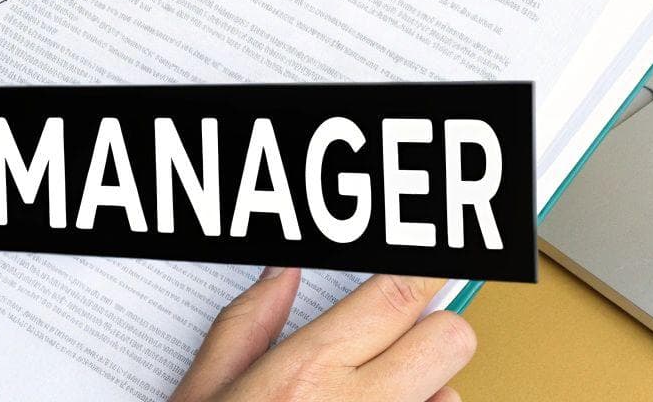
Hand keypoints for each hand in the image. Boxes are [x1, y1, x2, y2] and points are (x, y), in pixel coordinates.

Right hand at [172, 270, 475, 401]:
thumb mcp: (200, 401)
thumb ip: (244, 328)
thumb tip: (279, 275)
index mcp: (306, 375)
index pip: (397, 297)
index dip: (428, 272)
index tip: (439, 264)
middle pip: (449, 340)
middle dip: (432, 333)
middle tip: (399, 343)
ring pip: (452, 398)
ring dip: (428, 394)